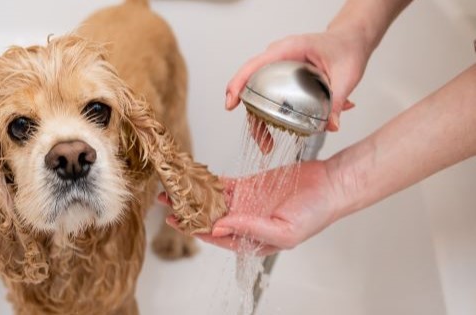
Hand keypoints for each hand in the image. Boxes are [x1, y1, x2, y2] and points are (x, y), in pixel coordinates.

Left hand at [159, 161, 342, 255]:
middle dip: (187, 212)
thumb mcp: (284, 231)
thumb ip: (250, 229)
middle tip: (166, 202)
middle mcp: (246, 223)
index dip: (195, 229)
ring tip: (171, 189)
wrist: (332, 185)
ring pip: (212, 201)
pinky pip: (224, 184)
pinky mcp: (250, 186)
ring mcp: (247, 204)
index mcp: (252, 240)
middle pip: (209, 218)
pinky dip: (208, 181)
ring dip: (193, 195)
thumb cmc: (316, 213)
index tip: (176, 221)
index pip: (216, 236)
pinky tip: (193, 177)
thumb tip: (219, 227)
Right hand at [225, 30, 367, 152]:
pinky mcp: (283, 79)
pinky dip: (272, 116)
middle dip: (252, 115)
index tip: (231, 103)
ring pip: (259, 94)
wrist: (351, 41)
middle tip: (262, 142)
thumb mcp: (347, 75)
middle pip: (252, 86)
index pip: (254, 65)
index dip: (238, 83)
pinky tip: (284, 130)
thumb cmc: (346, 49)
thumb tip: (330, 126)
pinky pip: (269, 96)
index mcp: (288, 49)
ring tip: (268, 144)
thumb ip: (338, 100)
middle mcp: (278, 58)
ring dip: (260, 120)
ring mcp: (278, 68)